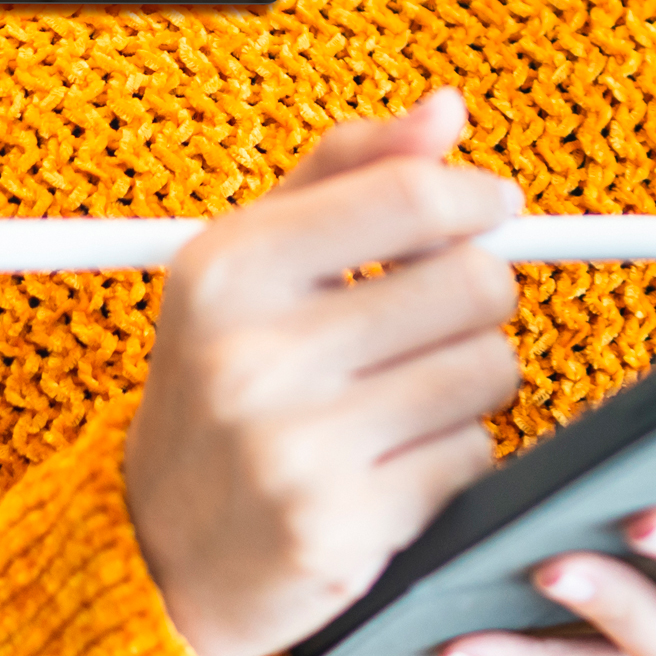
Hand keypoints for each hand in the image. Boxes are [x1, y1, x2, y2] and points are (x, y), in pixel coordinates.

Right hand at [123, 88, 523, 655]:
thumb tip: (447, 110)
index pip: (406, 197)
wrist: (163, 545)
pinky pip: (473, 456)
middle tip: (439, 314)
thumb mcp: (255, 255)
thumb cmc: (224, 374)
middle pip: (469, 282)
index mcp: (227, 267)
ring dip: (471, 377)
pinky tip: (397, 458)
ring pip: (486, 370)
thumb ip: (350, 170)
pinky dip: (456, 453)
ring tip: (409, 389)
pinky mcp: (343, 529)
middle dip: (476, 293)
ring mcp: (296, 447)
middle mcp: (253, 353)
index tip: (493, 205)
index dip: (474, 195)